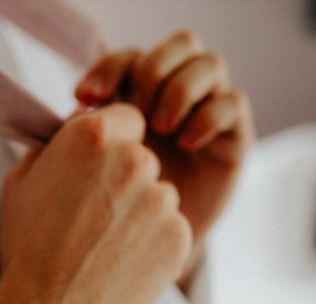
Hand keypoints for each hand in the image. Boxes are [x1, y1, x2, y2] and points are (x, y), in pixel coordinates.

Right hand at [0, 104, 192, 303]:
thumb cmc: (30, 247)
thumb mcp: (25, 179)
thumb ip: (58, 142)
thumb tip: (78, 120)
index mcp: (94, 137)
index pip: (129, 117)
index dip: (116, 142)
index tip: (103, 166)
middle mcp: (135, 161)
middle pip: (146, 158)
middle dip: (129, 180)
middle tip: (99, 215)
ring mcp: (162, 200)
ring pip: (161, 196)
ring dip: (144, 213)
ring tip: (109, 244)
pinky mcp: (180, 236)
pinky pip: (174, 229)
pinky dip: (157, 243)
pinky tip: (126, 262)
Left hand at [74, 31, 254, 245]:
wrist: (154, 249)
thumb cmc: (119, 206)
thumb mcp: (93, 165)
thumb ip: (84, 131)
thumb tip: (78, 103)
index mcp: (144, 93)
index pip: (132, 56)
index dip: (108, 68)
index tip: (86, 99)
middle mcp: (182, 93)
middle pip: (182, 43)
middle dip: (155, 71)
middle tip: (138, 113)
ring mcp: (213, 112)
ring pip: (211, 65)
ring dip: (182, 90)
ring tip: (162, 128)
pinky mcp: (237, 137)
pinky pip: (234, 103)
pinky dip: (208, 116)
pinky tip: (187, 144)